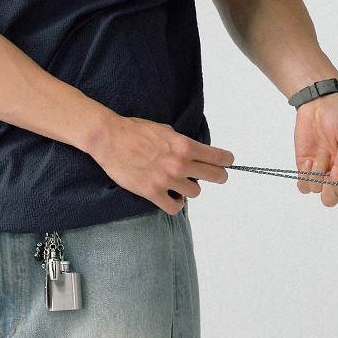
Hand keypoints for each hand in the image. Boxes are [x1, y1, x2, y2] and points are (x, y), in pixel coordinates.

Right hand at [87, 112, 234, 214]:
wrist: (109, 139)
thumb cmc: (134, 131)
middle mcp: (179, 164)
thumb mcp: (165, 130)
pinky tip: (171, 196)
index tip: (228, 162)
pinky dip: (176, 203)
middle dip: (219, 176)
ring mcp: (166, 180)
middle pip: (214, 176)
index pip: (217, 157)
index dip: (226, 160)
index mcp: (184, 145)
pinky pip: (175, 207)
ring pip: (195, 192)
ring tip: (180, 183)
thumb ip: (182, 143)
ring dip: (190, 188)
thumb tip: (194, 153)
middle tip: (218, 176)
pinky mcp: (152, 193)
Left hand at [293, 92, 337, 205]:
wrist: (320, 104)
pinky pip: (302, 184)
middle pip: (330, 199)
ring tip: (319, 155)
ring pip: (314, 190)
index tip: (336, 171)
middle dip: (326, 190)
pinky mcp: (305, 167)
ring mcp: (320, 171)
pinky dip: (303, 176)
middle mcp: (337, 174)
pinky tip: (307, 160)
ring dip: (315, 175)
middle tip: (325, 173)